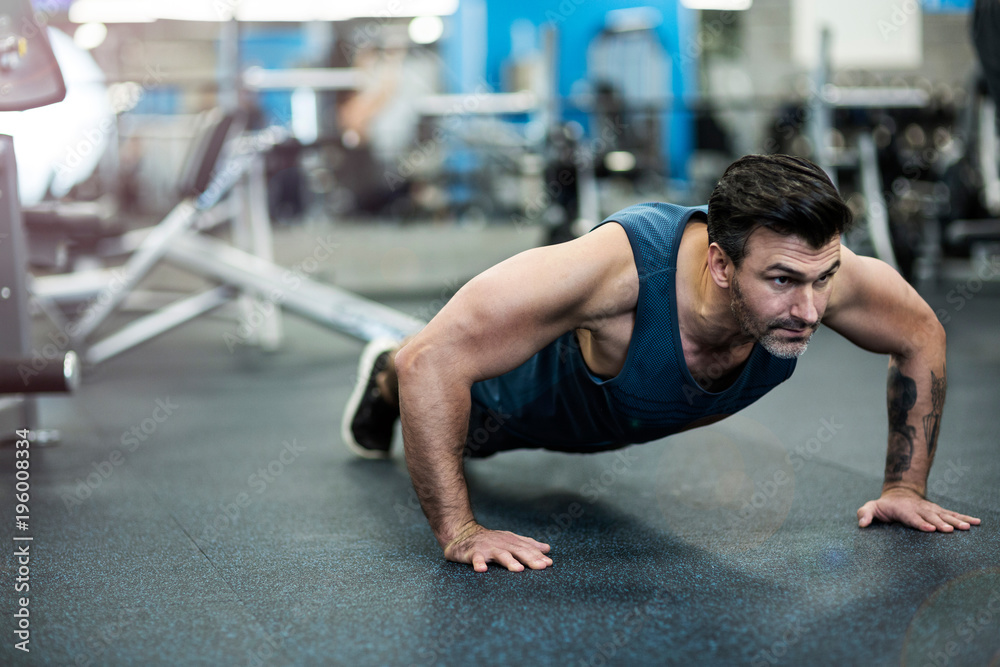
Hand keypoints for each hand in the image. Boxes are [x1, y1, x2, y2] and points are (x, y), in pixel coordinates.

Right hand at [443, 522, 551, 571]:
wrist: (463, 534)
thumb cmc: (490, 541)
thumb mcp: (510, 540)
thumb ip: (528, 545)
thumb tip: (547, 549)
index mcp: (511, 542)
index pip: (527, 549)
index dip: (538, 556)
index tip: (549, 563)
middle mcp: (501, 544)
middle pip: (517, 551)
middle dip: (530, 558)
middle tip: (541, 566)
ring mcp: (487, 548)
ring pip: (500, 555)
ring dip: (509, 561)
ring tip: (518, 569)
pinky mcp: (473, 553)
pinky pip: (476, 559)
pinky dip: (479, 563)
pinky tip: (482, 569)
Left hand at [857, 486, 980, 531]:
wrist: (899, 494)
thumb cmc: (883, 506)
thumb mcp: (870, 507)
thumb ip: (865, 514)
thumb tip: (862, 524)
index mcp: (903, 510)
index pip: (912, 518)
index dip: (920, 523)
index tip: (930, 529)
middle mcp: (919, 509)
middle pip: (931, 517)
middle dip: (941, 524)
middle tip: (950, 530)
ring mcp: (930, 510)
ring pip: (944, 515)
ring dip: (956, 521)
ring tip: (968, 527)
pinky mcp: (938, 511)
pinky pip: (953, 515)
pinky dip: (965, 518)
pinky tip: (977, 522)